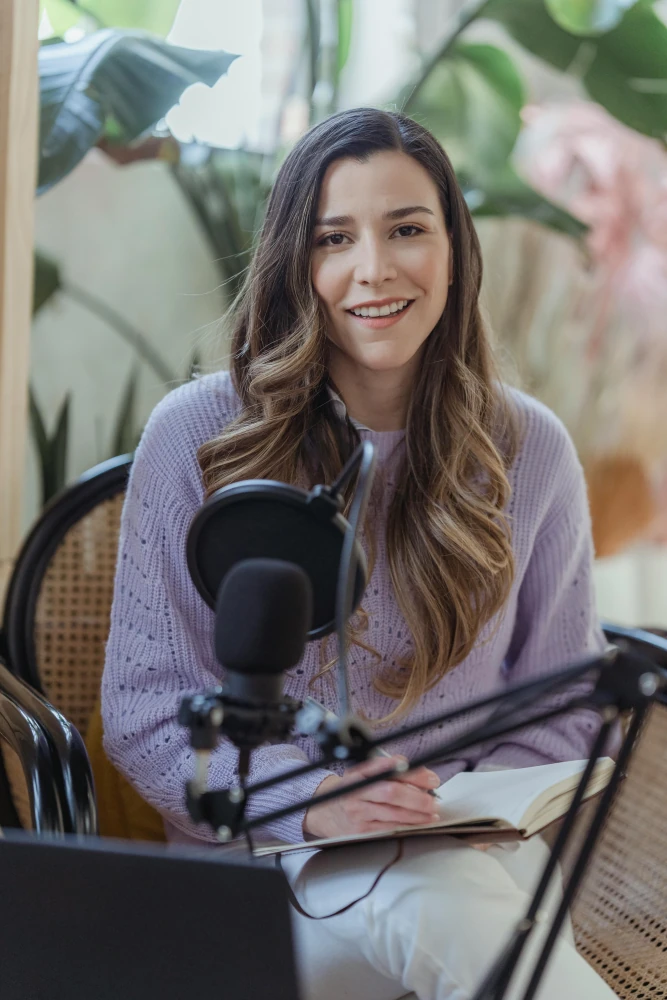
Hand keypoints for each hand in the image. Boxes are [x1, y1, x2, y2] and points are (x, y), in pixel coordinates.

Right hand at [303, 755, 440, 839]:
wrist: (325, 811)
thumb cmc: (352, 790)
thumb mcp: (364, 774)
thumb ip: (389, 771)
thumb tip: (423, 775)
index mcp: (359, 771)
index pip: (388, 768)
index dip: (411, 772)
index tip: (431, 778)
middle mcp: (356, 790)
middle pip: (391, 791)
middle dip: (417, 797)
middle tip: (434, 800)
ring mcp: (358, 812)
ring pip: (393, 813)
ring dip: (417, 814)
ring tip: (432, 813)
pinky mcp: (360, 830)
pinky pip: (388, 829)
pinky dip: (407, 826)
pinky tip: (418, 824)